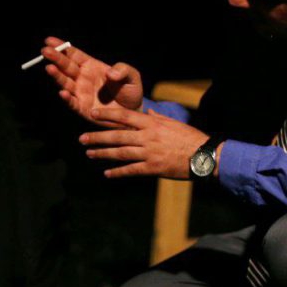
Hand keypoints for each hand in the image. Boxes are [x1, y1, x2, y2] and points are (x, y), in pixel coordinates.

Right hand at [40, 36, 143, 125]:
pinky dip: (67, 98)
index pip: (74, 54)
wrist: (133, 113)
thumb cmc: (130, 91)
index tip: (50, 41)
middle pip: (66, 66)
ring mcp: (81, 93)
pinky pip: (73, 103)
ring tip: (50, 68)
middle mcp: (83, 78)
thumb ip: (123, 70)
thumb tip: (110, 72)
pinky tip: (63, 92)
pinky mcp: (83, 108)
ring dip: (57, 76)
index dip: (62, 47)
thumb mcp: (132, 76)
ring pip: (66, 82)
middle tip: (45, 51)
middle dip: (56, 58)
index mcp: (92, 66)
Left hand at [80, 106, 209, 179]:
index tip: (92, 115)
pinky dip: (118, 172)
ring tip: (89, 153)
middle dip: (98, 137)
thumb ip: (157, 118)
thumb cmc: (190, 138)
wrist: (204, 156)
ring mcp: (150, 153)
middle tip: (82, 138)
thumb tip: (146, 113)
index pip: (124, 116)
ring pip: (121, 153)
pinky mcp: (153, 168)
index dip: (106, 115)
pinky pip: (132, 170)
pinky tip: (107, 174)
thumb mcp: (173, 123)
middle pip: (117, 136)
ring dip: (103, 153)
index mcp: (152, 123)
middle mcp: (148, 137)